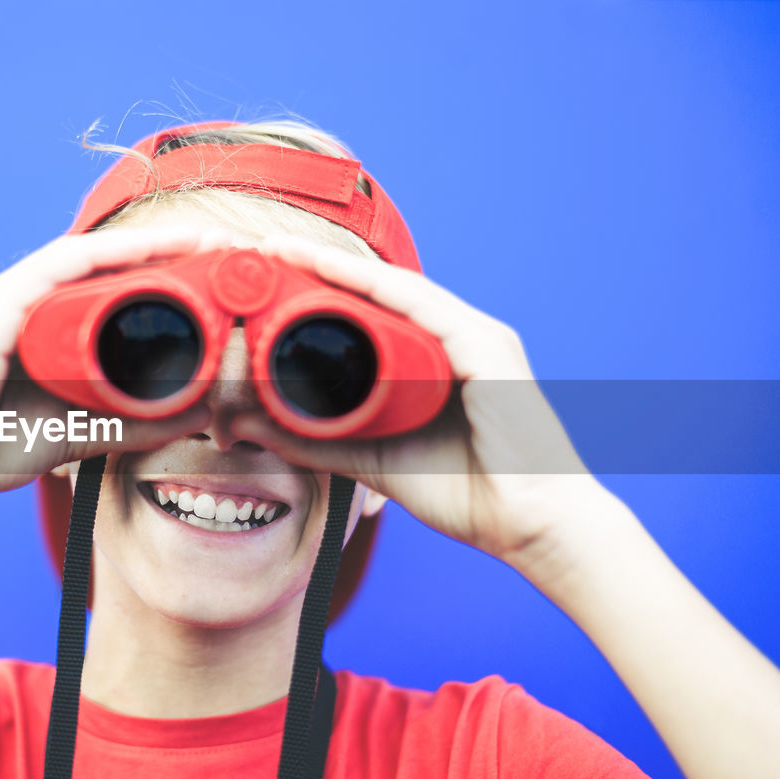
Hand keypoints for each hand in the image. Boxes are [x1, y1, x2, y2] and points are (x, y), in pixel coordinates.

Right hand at [0, 227, 228, 520]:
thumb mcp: (80, 433)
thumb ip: (134, 422)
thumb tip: (199, 412)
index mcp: (34, 320)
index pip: (103, 277)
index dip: (160, 264)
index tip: (213, 263)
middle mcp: (15, 300)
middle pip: (97, 260)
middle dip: (161, 247)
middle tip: (220, 245)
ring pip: (78, 259)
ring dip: (139, 247)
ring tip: (194, 245)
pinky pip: (45, 277)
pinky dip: (93, 263)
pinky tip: (135, 256)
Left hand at [232, 235, 601, 574]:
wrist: (531, 528)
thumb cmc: (468, 493)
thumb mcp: (372, 460)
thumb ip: (316, 441)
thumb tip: (247, 425)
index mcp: (435, 357)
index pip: (370, 308)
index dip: (318, 286)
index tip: (265, 272)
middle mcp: (457, 337)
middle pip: (379, 290)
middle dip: (321, 265)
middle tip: (264, 248)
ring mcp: (476, 338)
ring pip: (397, 290)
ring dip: (340, 267)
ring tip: (288, 251)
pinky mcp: (489, 350)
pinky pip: (427, 309)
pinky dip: (380, 289)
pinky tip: (339, 272)